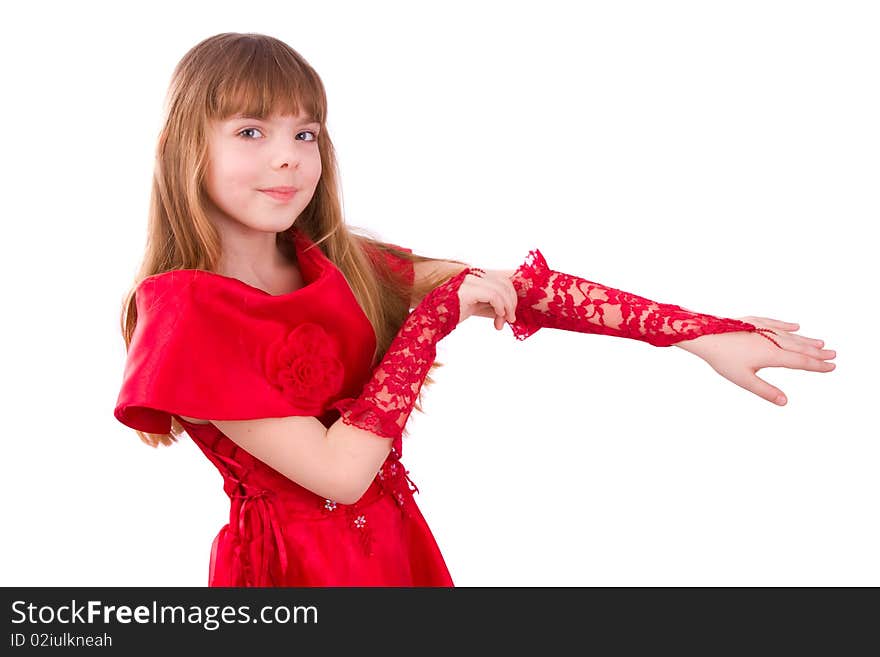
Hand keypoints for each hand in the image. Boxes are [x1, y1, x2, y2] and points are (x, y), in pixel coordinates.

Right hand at [457, 268, 518, 328]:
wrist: (432, 319)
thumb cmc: (452, 313)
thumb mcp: (478, 306)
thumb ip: (493, 304)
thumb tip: (511, 310)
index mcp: (477, 276)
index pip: (503, 280)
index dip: (512, 296)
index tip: (510, 314)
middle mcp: (474, 275)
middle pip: (505, 282)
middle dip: (511, 302)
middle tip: (510, 319)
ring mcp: (470, 280)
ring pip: (501, 289)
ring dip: (507, 308)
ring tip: (502, 322)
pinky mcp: (468, 289)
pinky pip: (493, 295)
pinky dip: (500, 307)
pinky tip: (498, 319)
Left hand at [675, 316, 836, 404]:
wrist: (705, 335)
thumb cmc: (722, 359)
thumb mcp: (744, 379)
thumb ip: (765, 391)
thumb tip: (785, 402)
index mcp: (772, 355)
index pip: (800, 362)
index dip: (817, 366)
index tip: (832, 367)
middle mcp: (772, 340)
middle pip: (799, 347)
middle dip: (817, 352)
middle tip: (833, 354)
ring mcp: (763, 329)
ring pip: (790, 335)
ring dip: (806, 339)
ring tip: (820, 342)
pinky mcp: (754, 321)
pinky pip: (775, 323)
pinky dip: (786, 325)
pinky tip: (795, 326)